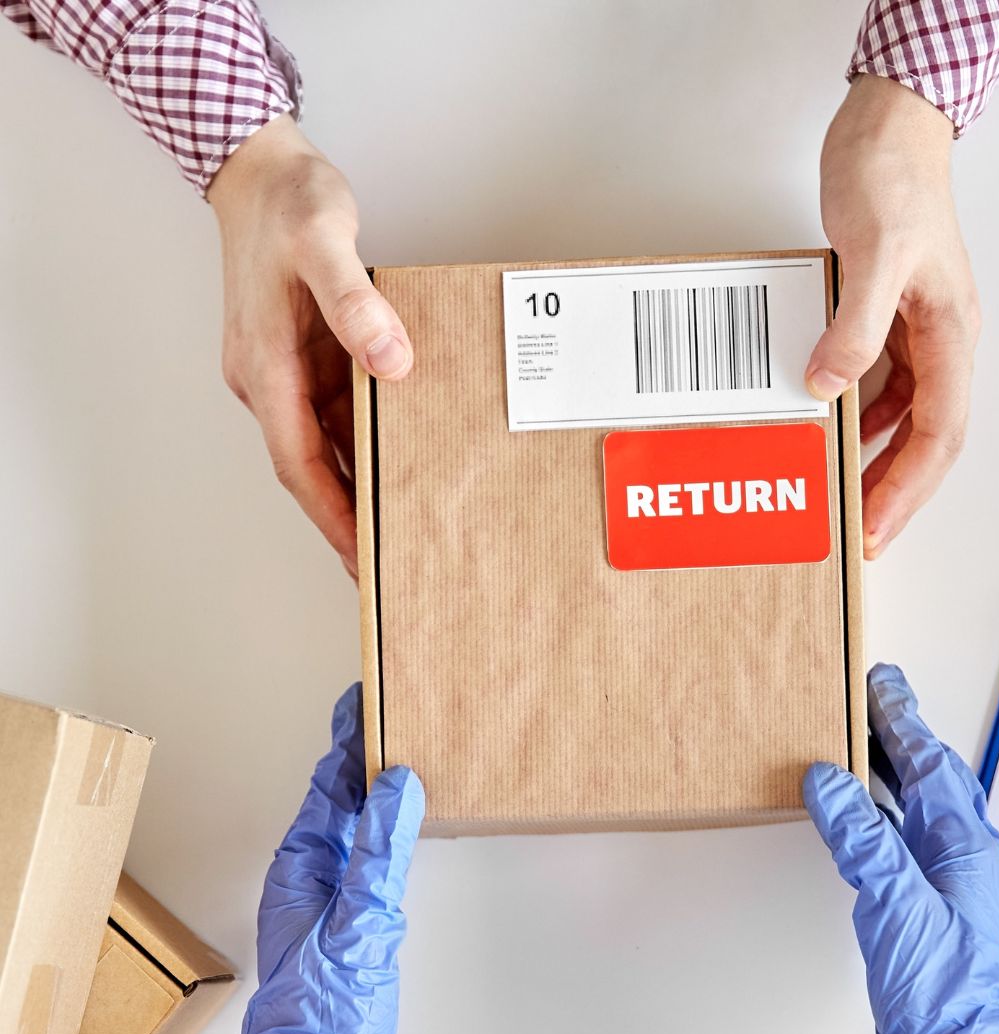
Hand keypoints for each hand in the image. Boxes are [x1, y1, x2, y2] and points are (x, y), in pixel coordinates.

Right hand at [207, 116, 412, 577]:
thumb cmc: (286, 202)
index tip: (359, 555)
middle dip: (346, 518)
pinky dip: (365, 443)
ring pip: (325, 445)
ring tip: (401, 526)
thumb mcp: (324, 240)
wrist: (261, 170)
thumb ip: (355, 302)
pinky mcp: (307, 358)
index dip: (331, 513)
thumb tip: (390, 362)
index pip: (297, 461)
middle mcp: (270, 379)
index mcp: (264, 366)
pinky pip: (339, 414)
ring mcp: (287, 372)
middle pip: (310, 467)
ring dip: (358, 485)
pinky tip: (399, 458)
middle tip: (386, 562)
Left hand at [210, 684, 424, 1033]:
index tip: (366, 694)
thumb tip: (398, 783)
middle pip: (340, 795)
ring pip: (357, 824)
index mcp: (301, 864)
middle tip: (393, 707)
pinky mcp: (352, 920)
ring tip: (404, 749)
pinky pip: (372, 854)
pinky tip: (406, 823)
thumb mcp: (357, 926)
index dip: (349, 735)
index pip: (328, 781)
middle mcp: (311, 874)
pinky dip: (389, 827)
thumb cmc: (321, 1020)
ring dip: (377, 785)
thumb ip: (378, 854)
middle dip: (364, 749)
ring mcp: (331, 897)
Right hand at [803, 664, 998, 1033]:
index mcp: (962, 843)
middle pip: (925, 775)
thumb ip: (861, 837)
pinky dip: (870, 811)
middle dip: (897, 734)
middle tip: (869, 698)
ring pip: (909, 805)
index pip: (929, 763)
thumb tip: (828, 782)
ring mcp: (937, 878)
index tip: (880, 683)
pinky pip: (893, 836)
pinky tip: (851, 811)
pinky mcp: (917, 901)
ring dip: (883, 769)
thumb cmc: (941, 990)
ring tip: (854, 739)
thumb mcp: (896, 901)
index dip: (902, 719)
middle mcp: (955, 854)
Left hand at [809, 75, 980, 558]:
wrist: (887, 127)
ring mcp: (913, 332)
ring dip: (872, 459)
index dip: (908, 488)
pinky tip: (831, 434)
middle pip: (925, 438)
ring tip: (843, 499)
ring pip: (900, 418)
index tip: (877, 528)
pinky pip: (875, 386)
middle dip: (893, 489)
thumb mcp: (874, 253)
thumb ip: (854, 326)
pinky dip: (854, 418)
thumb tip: (829, 387)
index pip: (938, 433)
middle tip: (859, 533)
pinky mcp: (884, 320)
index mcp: (951, 333)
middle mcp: (939, 341)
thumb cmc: (893, 178)